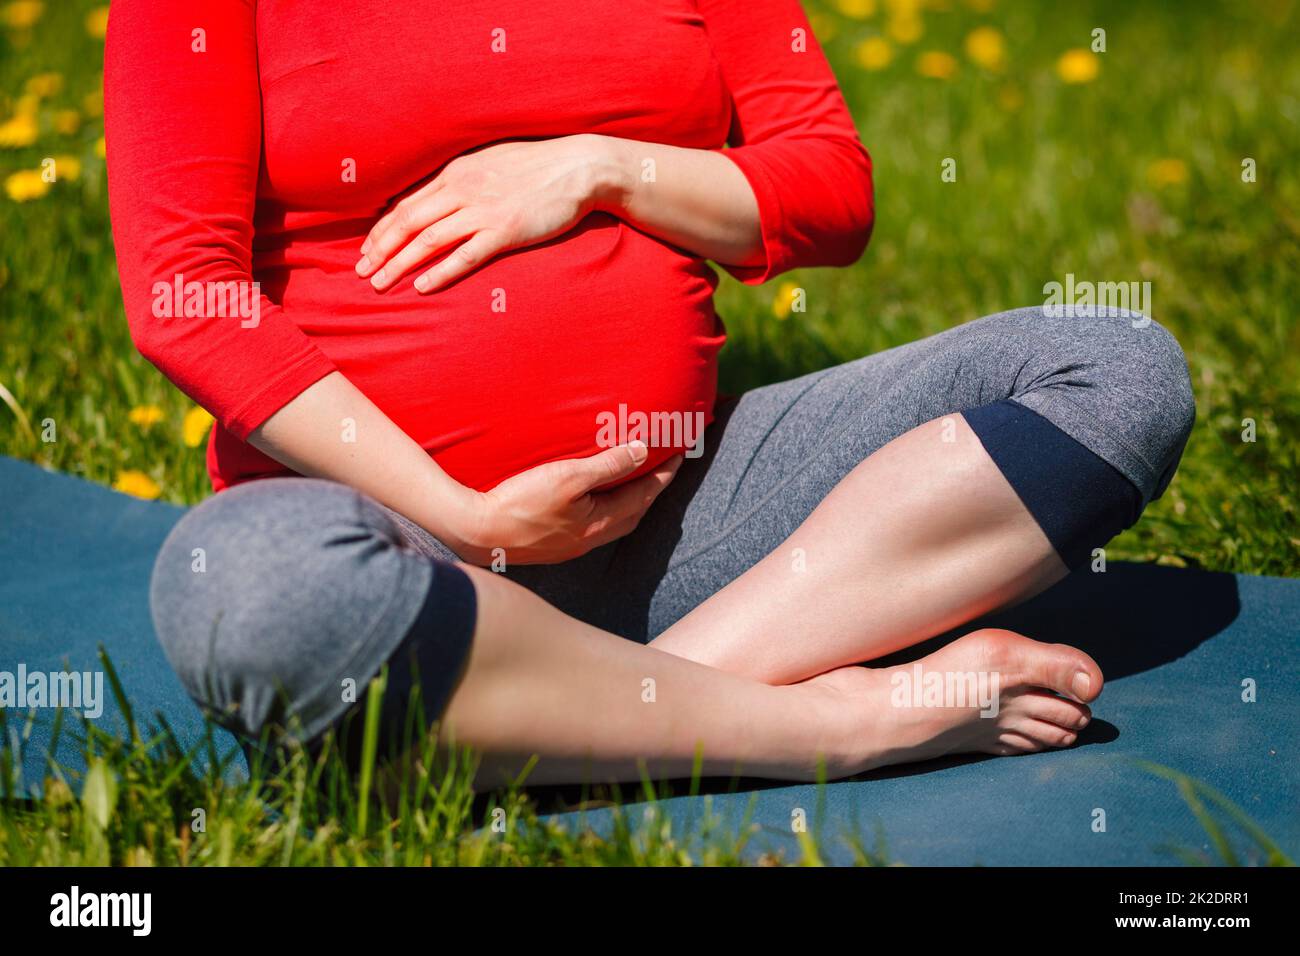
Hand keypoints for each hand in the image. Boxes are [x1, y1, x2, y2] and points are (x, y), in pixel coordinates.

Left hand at [356, 134, 624, 293]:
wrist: (579, 168)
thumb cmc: (538, 167)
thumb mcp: (491, 162)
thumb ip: (463, 179)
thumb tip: (438, 197)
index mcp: (457, 173)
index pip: (407, 203)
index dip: (381, 229)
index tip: (366, 249)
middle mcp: (463, 189)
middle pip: (408, 222)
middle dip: (380, 249)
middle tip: (361, 273)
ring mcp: (484, 210)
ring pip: (428, 239)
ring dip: (399, 263)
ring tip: (380, 284)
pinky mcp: (506, 230)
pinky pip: (465, 255)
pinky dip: (440, 271)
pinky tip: (422, 286)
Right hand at [455, 442, 682, 565]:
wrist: (476, 533)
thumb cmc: (520, 503)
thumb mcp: (568, 476)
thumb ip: (608, 464)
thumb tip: (642, 451)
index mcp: (599, 522)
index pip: (644, 494)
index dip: (664, 473)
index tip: (680, 453)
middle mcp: (590, 539)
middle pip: (634, 513)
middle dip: (652, 490)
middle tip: (663, 467)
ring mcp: (570, 545)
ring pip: (614, 522)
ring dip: (630, 501)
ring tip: (633, 480)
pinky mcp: (553, 545)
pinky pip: (593, 525)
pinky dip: (606, 508)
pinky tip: (594, 499)